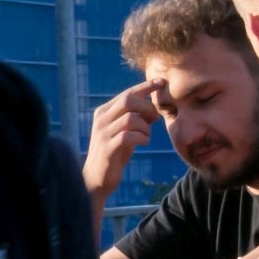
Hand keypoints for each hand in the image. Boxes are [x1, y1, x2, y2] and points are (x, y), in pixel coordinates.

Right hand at [84, 79, 160, 198]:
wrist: (98, 177)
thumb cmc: (116, 152)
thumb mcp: (125, 131)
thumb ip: (136, 118)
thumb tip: (155, 108)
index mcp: (104, 112)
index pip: (127, 93)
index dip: (145, 86)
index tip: (161, 81)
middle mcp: (101, 119)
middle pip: (128, 100)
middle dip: (147, 107)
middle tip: (155, 119)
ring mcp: (103, 133)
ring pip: (131, 118)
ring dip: (146, 127)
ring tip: (145, 136)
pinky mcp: (107, 148)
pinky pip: (129, 136)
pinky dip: (142, 138)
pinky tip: (143, 142)